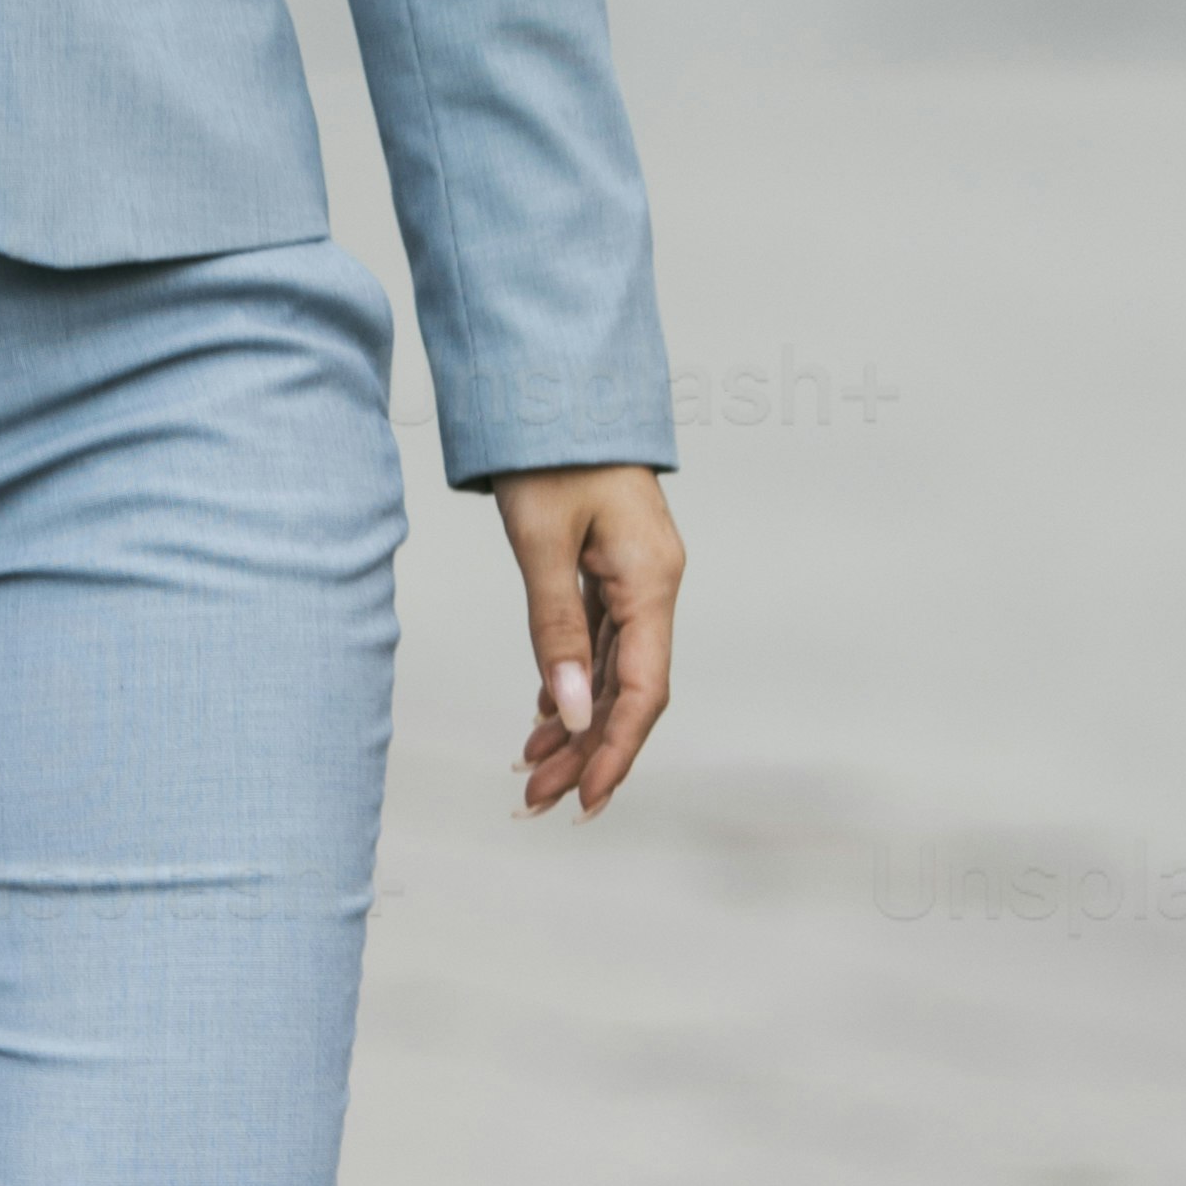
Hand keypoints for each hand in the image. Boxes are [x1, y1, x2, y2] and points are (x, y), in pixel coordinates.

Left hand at [494, 463, 680, 820]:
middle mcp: (652, 584)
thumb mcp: (541, 542)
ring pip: (612, 669)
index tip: (585, 801)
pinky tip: (547, 714)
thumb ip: (556, 628)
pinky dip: (572, 679)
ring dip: (576, 722)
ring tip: (532, 770)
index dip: (615, 752)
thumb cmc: (551, 451)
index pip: (643, 691)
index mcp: (651, 581)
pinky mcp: (611, 565)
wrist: (556, 384)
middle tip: (536, 799)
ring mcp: (634, 575)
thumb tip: (572, 711)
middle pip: (628, 690)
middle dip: (586, 750)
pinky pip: (599, 639)